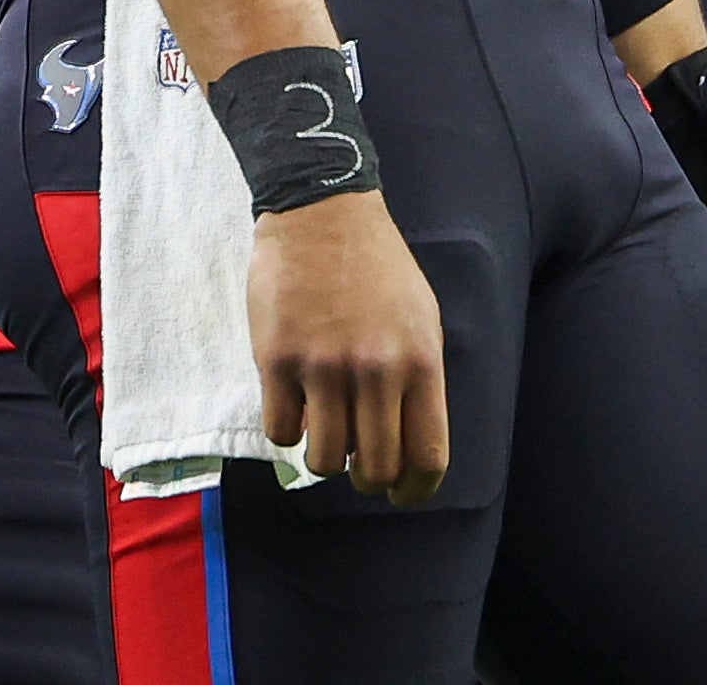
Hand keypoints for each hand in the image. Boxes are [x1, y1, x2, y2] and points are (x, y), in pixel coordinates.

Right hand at [248, 189, 447, 506]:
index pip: (427, 457)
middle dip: (367, 478)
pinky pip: (281, 431)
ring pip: (325, 459)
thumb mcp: (421, 318)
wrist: (321, 212)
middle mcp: (376, 369)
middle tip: (358, 465)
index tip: (401, 495)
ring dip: (324, 456)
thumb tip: (409, 443)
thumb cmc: (376, 267)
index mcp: (420, 361)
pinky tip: (292, 404)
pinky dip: (287, 429)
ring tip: (323, 429)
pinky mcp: (278, 359)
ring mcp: (325, 365)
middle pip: (375, 468)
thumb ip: (418, 379)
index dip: (415, 491)